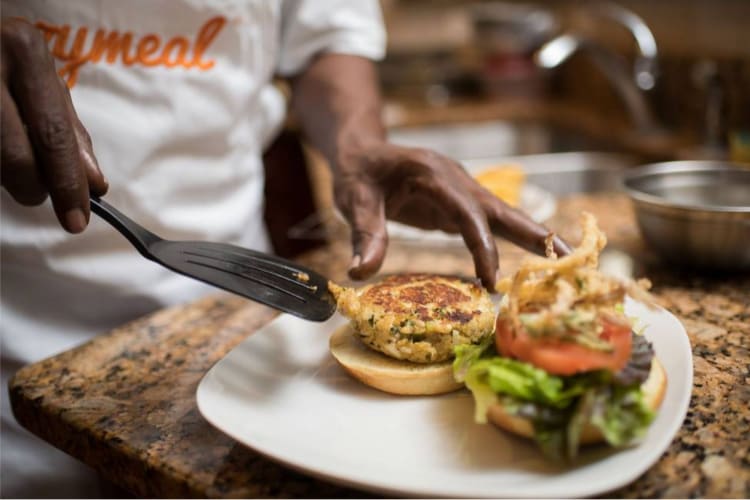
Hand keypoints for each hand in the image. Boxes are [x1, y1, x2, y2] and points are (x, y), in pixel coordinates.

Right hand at [1, 17, 106, 232]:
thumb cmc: (4, 55)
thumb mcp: (40, 77)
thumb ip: (68, 127)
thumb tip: (95, 182)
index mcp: (27, 52)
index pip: (54, 135)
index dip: (67, 183)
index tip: (78, 219)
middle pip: (18, 156)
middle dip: (36, 188)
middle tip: (39, 194)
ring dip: (9, 175)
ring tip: (13, 156)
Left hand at [333, 142, 570, 290]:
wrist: (362, 152)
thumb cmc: (358, 172)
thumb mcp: (354, 200)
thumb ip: (364, 233)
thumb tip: (360, 273)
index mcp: (433, 174)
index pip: (466, 213)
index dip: (482, 246)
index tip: (490, 281)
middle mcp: (455, 180)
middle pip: (501, 208)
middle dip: (535, 233)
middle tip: (571, 257)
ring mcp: (460, 191)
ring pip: (502, 215)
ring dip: (533, 236)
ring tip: (568, 259)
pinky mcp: (458, 205)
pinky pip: (489, 224)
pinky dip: (512, 241)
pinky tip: (532, 257)